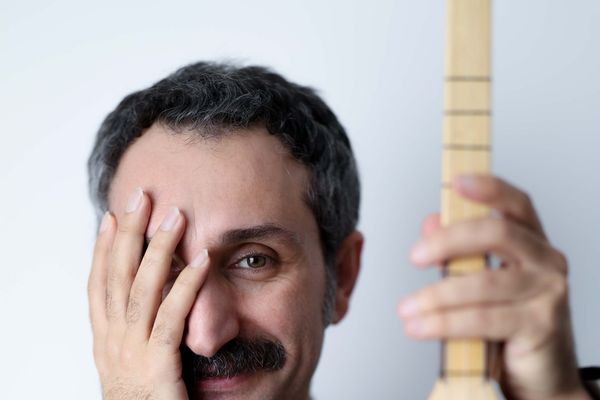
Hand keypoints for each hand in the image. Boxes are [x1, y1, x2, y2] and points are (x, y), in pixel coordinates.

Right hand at [88, 188, 209, 398]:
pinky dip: (186, 286)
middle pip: (115, 277)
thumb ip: (140, 337)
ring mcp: (132, 355)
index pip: (98, 286)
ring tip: (174, 214)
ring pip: (141, 289)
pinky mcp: (157, 367)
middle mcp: (112, 344)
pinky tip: (202, 260)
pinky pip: (171, 318)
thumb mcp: (134, 368)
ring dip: (157, 248)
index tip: (109, 217)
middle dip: (126, 233)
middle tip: (140, 196)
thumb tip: (153, 306)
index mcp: (106, 343)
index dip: (101, 249)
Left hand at [398, 176, 589, 399]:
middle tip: (413, 257)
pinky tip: (420, 327)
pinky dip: (444, 323)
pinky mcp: (541, 325)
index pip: (516, 204)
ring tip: (406, 309)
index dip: (489, 188)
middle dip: (447, 241)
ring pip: (483, 282)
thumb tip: (432, 220)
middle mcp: (546, 261)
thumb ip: (458, 251)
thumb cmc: (510, 322)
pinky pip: (483, 318)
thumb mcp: (482, 282)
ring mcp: (547, 292)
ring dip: (435, 296)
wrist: (542, 375)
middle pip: (496, 233)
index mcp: (532, 242)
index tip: (457, 181)